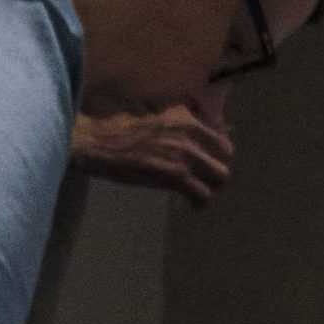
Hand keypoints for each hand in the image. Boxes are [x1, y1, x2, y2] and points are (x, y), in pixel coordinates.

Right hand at [70, 99, 234, 205]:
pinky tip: (191, 206)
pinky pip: (203, 194)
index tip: (208, 166)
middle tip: (205, 184)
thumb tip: (195, 142)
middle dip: (217, 175)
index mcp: (185, 117)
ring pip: (219, 178)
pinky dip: (199, 203)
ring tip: (198, 197)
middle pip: (225, 160)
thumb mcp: (156, 117)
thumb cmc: (120, 131)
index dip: (218, 157)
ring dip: (211, 190)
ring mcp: (184, 154)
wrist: (99, 142)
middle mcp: (190, 132)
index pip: (221, 140)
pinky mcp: (176, 175)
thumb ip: (179, 126)